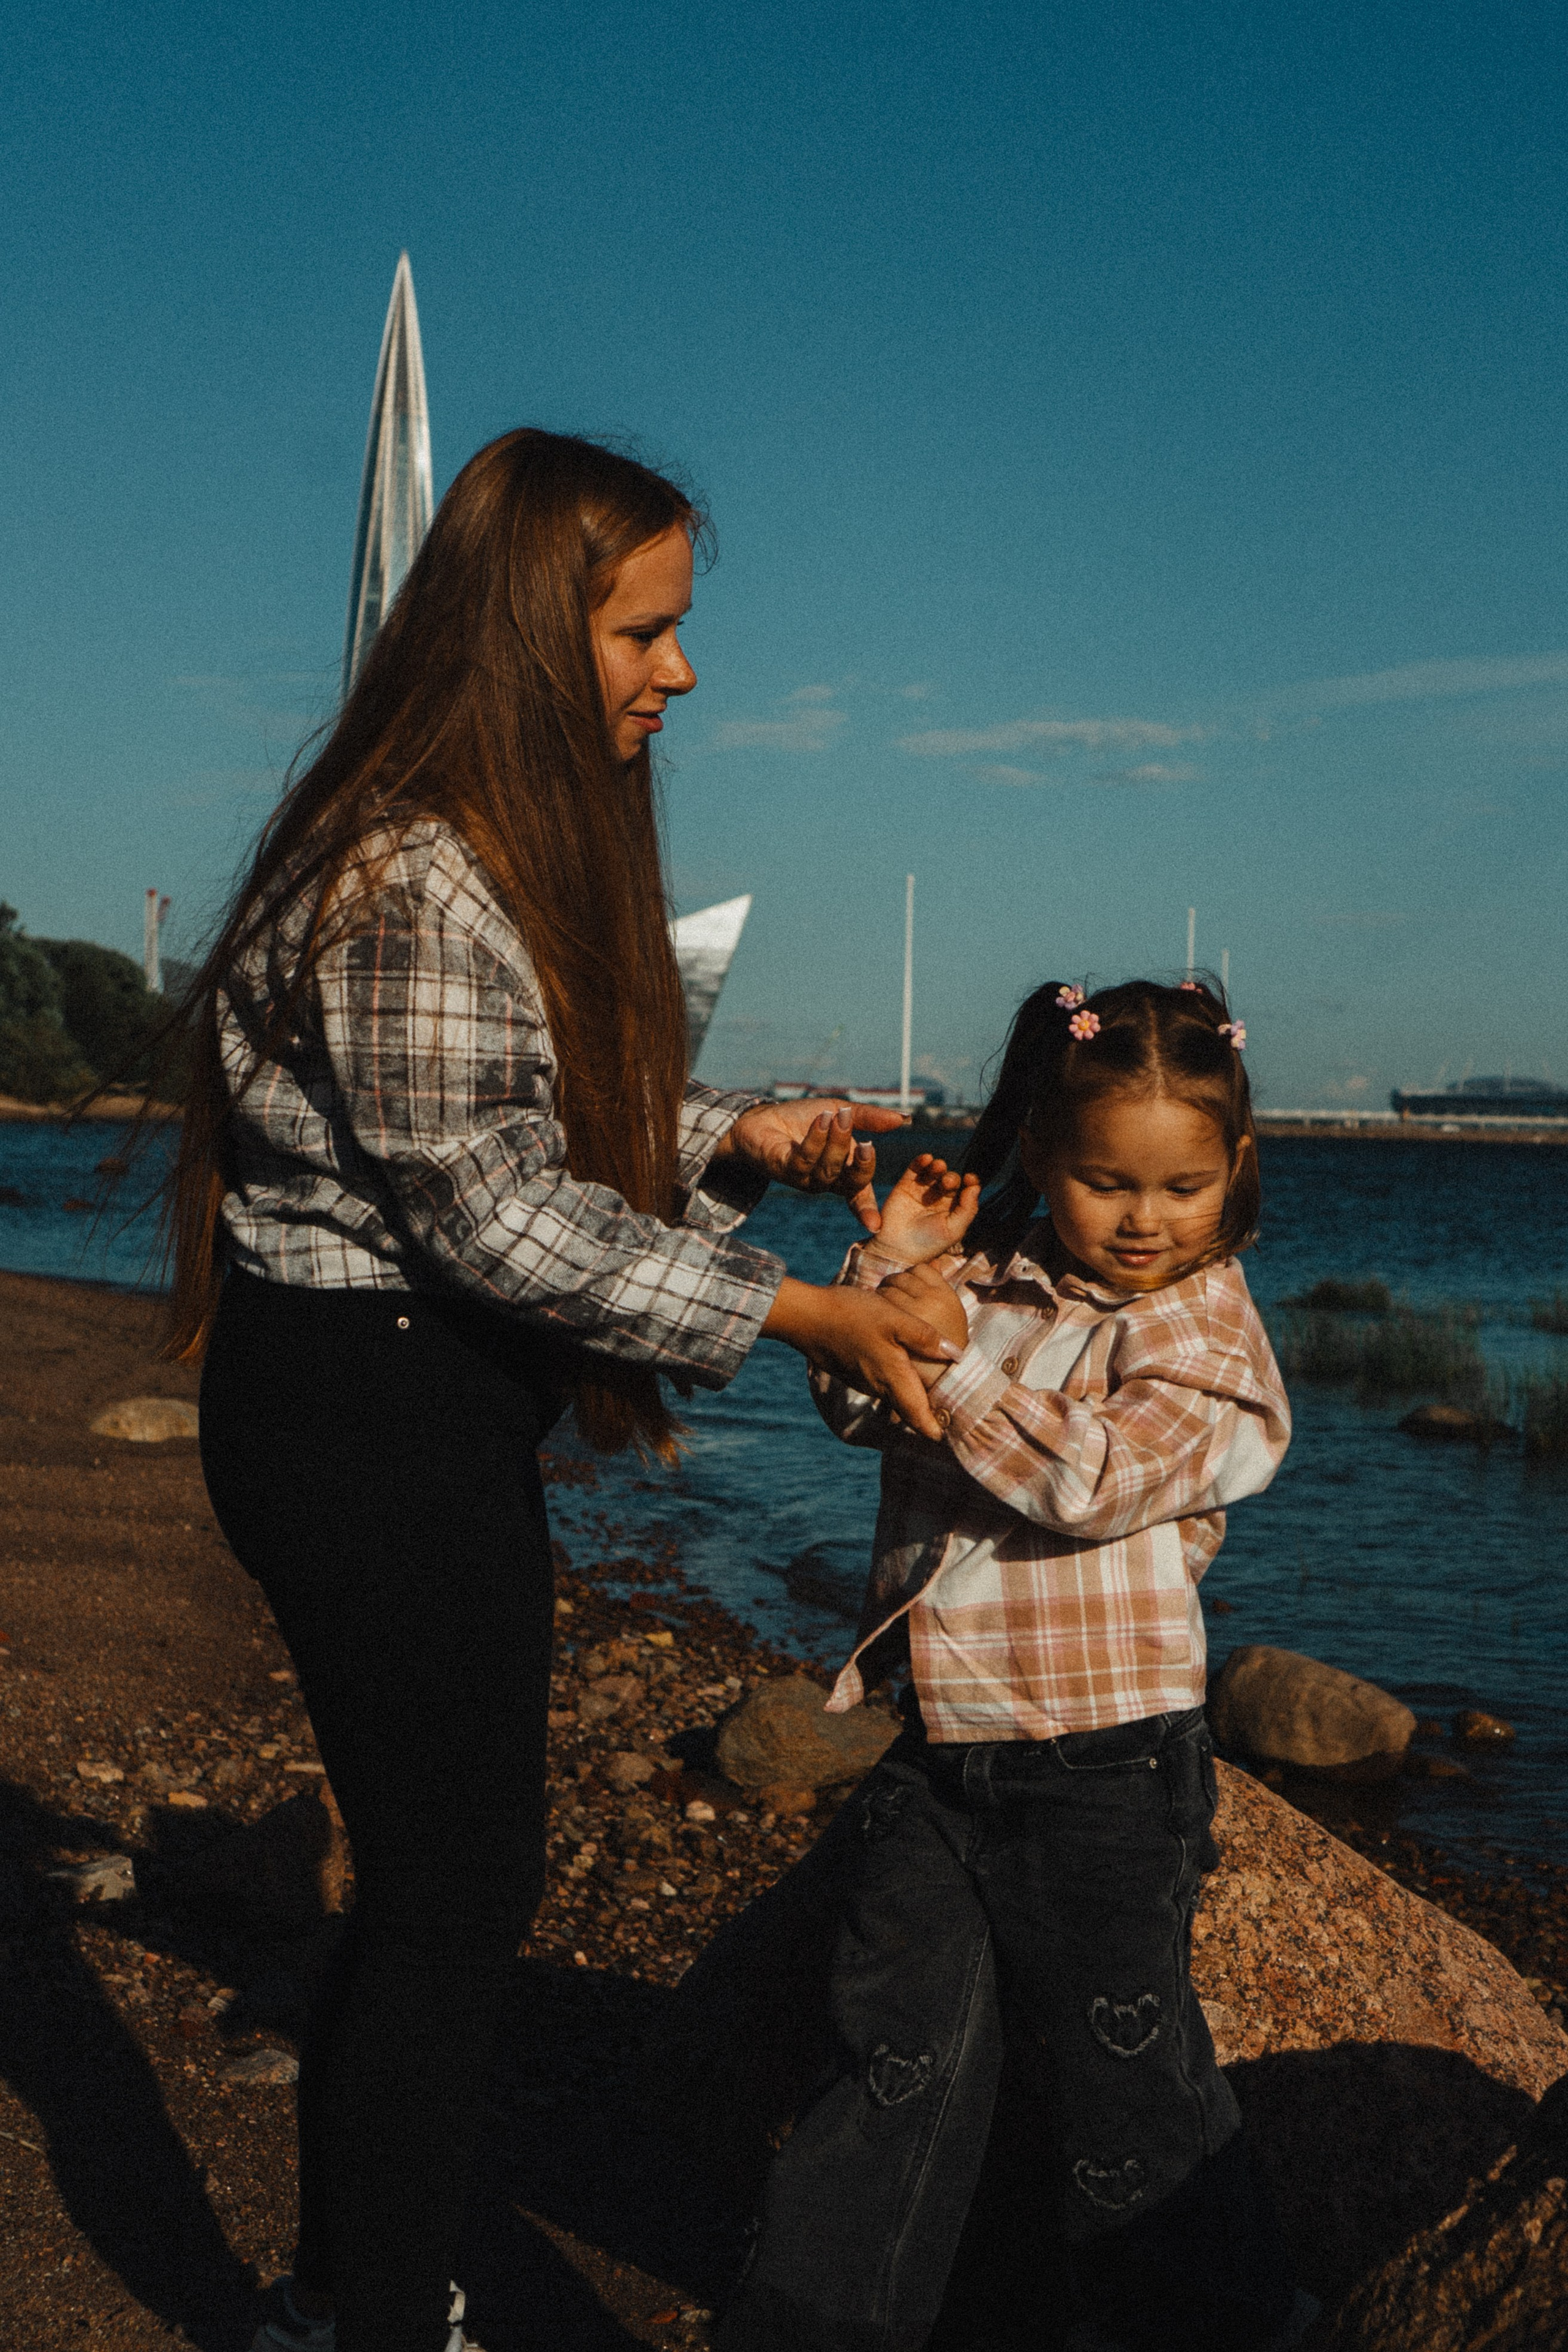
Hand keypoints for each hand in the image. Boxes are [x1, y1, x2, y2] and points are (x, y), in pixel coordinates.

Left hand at [715, 1098, 907, 1231]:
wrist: (762, 1117)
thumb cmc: (803, 1119)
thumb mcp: (842, 1112)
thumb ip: (870, 1118)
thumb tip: (904, 1119)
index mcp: (843, 1173)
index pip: (861, 1193)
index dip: (868, 1209)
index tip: (876, 1225)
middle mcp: (825, 1181)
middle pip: (849, 1181)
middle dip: (861, 1165)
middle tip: (866, 1143)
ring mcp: (804, 1178)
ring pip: (827, 1169)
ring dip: (837, 1142)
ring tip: (840, 1115)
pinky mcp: (783, 1169)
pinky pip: (804, 1160)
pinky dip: (816, 1139)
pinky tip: (821, 1120)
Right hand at [761, 1275, 960, 1441]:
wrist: (807, 1316)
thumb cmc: (851, 1316)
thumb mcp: (893, 1318)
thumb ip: (924, 1337)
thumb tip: (956, 1355)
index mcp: (892, 1378)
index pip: (917, 1416)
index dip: (933, 1429)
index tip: (948, 1437)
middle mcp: (879, 1387)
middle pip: (908, 1408)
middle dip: (927, 1413)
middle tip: (949, 1413)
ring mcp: (864, 1381)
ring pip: (895, 1395)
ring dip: (911, 1395)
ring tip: (932, 1388)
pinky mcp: (854, 1372)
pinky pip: (881, 1384)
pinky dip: (895, 1381)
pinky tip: (902, 1365)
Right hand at [875, 1153, 981, 1264]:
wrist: (897, 1248)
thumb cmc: (928, 1243)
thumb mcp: (954, 1230)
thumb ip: (967, 1209)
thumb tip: (975, 1187)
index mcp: (954, 1208)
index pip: (966, 1189)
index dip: (970, 1181)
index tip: (970, 1179)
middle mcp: (939, 1198)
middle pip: (951, 1179)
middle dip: (951, 1178)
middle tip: (946, 1183)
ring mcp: (922, 1190)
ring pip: (934, 1171)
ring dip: (939, 1166)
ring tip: (938, 1167)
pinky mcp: (905, 1185)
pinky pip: (915, 1168)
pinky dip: (921, 1161)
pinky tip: (926, 1159)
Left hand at [879, 1262, 968, 1353]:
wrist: (940, 1378)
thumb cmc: (942, 1346)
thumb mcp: (950, 1313)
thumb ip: (939, 1286)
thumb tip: (935, 1261)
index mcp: (946, 1295)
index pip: (923, 1269)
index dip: (910, 1277)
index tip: (905, 1288)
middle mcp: (932, 1299)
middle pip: (903, 1277)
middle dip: (893, 1283)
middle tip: (889, 1296)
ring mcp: (914, 1310)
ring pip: (890, 1287)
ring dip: (883, 1292)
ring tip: (882, 1306)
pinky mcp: (897, 1322)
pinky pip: (883, 1300)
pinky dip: (878, 1303)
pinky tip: (878, 1316)